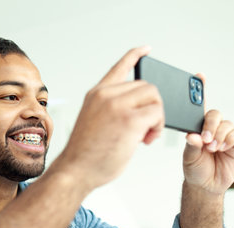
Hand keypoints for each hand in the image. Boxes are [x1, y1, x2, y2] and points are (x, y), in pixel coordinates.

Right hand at [57, 46, 164, 189]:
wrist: (76, 170)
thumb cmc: (86, 152)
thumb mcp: (94, 120)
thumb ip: (113, 109)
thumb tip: (140, 111)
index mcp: (97, 94)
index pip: (120, 66)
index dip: (136, 55)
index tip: (146, 49)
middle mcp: (106, 95)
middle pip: (146, 86)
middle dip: (152, 106)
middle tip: (146, 128)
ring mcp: (117, 106)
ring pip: (154, 98)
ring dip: (157, 117)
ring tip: (146, 135)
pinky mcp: (129, 120)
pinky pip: (157, 113)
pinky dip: (157, 127)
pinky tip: (146, 139)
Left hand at [183, 105, 233, 194]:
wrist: (207, 185)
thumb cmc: (196, 169)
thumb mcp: (189, 158)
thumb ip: (191, 146)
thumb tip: (192, 135)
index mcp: (198, 130)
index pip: (200, 115)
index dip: (201, 118)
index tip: (199, 131)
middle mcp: (212, 130)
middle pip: (215, 115)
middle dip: (211, 126)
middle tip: (206, 140)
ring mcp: (224, 136)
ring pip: (227, 124)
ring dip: (220, 135)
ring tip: (212, 149)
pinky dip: (230, 139)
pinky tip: (223, 148)